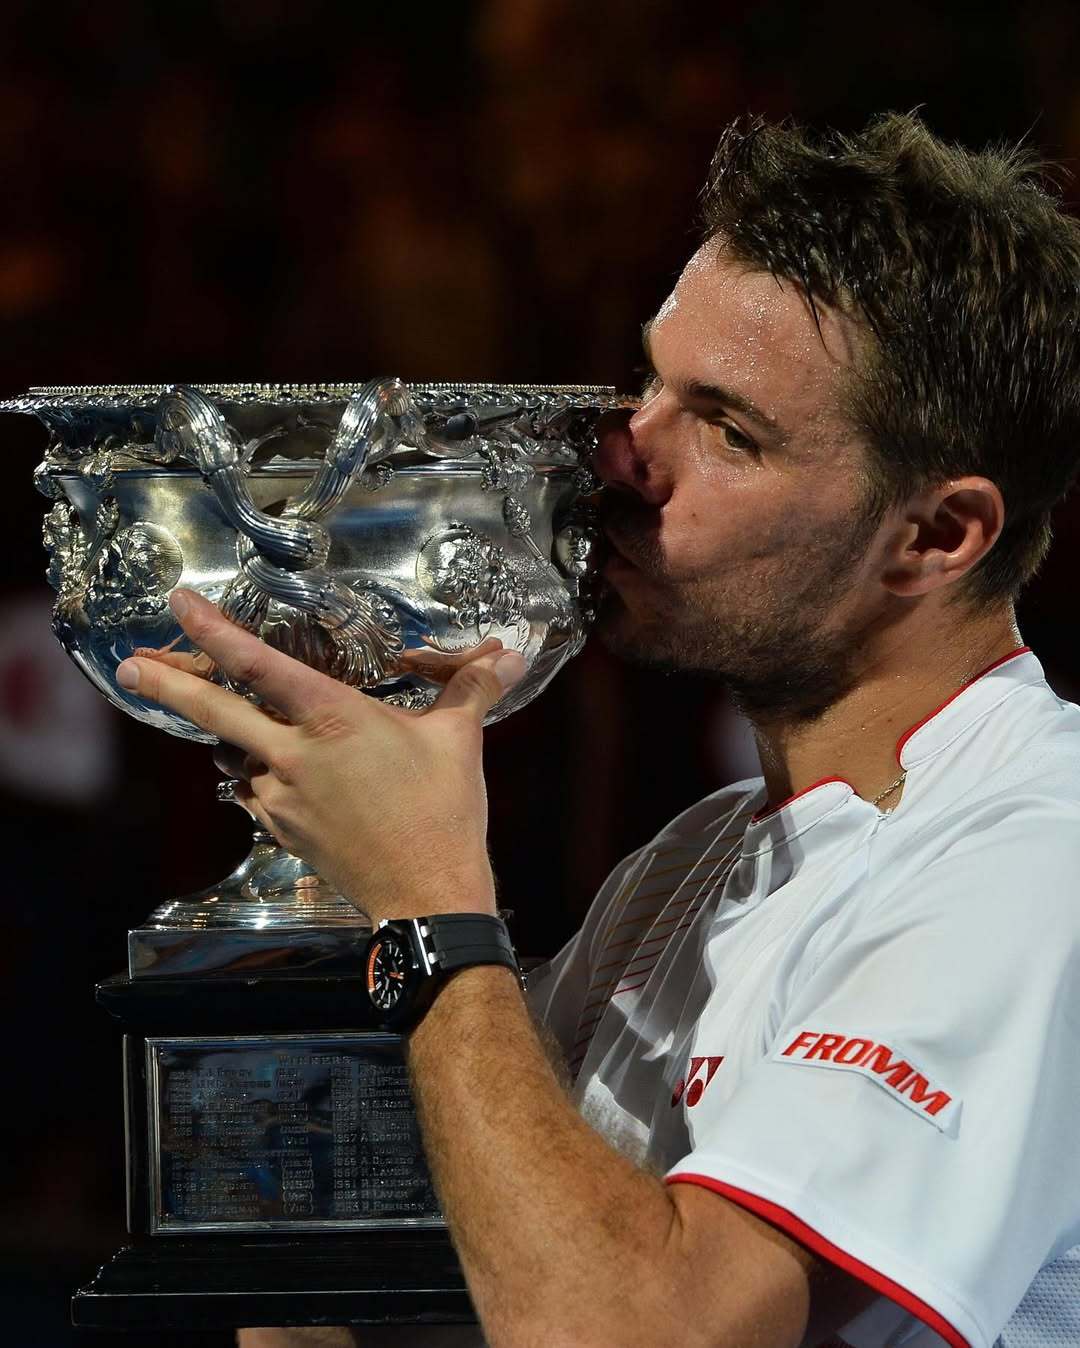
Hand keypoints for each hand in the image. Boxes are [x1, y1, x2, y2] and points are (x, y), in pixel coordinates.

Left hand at [117, 589, 526, 925]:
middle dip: (166, 684)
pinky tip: (278, 775)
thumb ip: (471, 688)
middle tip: (130, 664)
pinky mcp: (282, 830)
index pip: (258, 664)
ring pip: (237, 756)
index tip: (179, 604)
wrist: (425, 895)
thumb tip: (507, 654)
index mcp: (331, 718)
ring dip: (230, 739)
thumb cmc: (442, 813)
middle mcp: (293, 754)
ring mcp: (281, 797)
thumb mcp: (458, 740)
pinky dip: (260, 777)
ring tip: (231, 723)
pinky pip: (256, 793)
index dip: (214, 630)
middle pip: (214, 711)